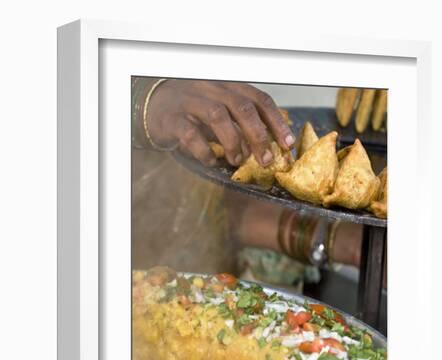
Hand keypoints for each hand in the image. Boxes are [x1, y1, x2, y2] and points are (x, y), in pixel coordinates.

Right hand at [147, 80, 295, 166]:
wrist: (153, 105)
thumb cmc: (193, 111)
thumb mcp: (221, 110)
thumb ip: (241, 122)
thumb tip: (270, 144)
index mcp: (228, 86)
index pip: (259, 99)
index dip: (276, 121)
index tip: (287, 144)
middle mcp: (212, 88)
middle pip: (242, 107)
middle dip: (258, 135)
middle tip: (265, 159)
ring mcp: (191, 100)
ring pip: (218, 116)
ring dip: (233, 142)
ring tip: (237, 161)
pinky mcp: (172, 118)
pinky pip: (191, 133)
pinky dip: (204, 150)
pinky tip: (211, 161)